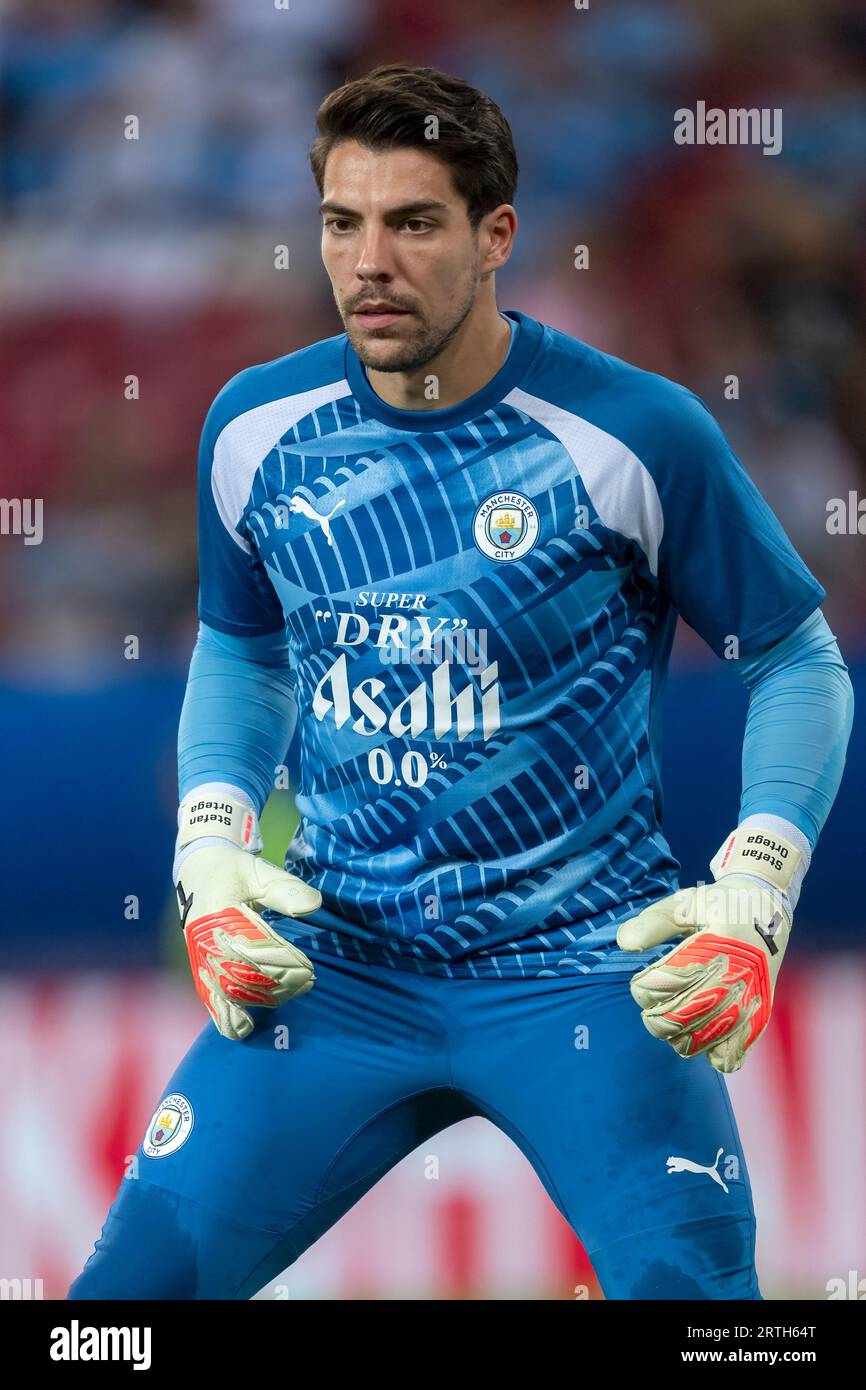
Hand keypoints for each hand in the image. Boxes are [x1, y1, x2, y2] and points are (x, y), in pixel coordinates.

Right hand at [176, 842, 321, 1040]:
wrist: (199, 869)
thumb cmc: (233, 869)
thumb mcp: (259, 871)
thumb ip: (284, 889)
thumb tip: (314, 905)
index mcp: (215, 917)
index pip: (249, 951)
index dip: (279, 964)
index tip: (307, 968)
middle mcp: (202, 942)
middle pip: (239, 978)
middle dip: (275, 985)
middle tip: (307, 983)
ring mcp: (199, 957)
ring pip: (226, 992)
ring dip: (260, 999)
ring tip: (294, 993)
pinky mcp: (200, 967)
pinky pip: (210, 997)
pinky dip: (227, 1013)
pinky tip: (245, 1027)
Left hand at [617, 875, 790, 1072]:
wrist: (766, 906)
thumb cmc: (718, 904)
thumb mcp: (686, 902)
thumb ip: (654, 922)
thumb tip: (624, 942)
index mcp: (720, 942)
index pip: (672, 981)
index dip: (647, 988)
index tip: (640, 982)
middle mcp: (740, 973)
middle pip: (687, 1016)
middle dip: (658, 1019)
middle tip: (650, 1009)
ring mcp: (752, 996)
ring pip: (709, 1039)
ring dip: (681, 1038)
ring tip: (671, 1022)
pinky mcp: (760, 1012)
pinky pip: (737, 1050)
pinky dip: (715, 1055)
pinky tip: (702, 1041)